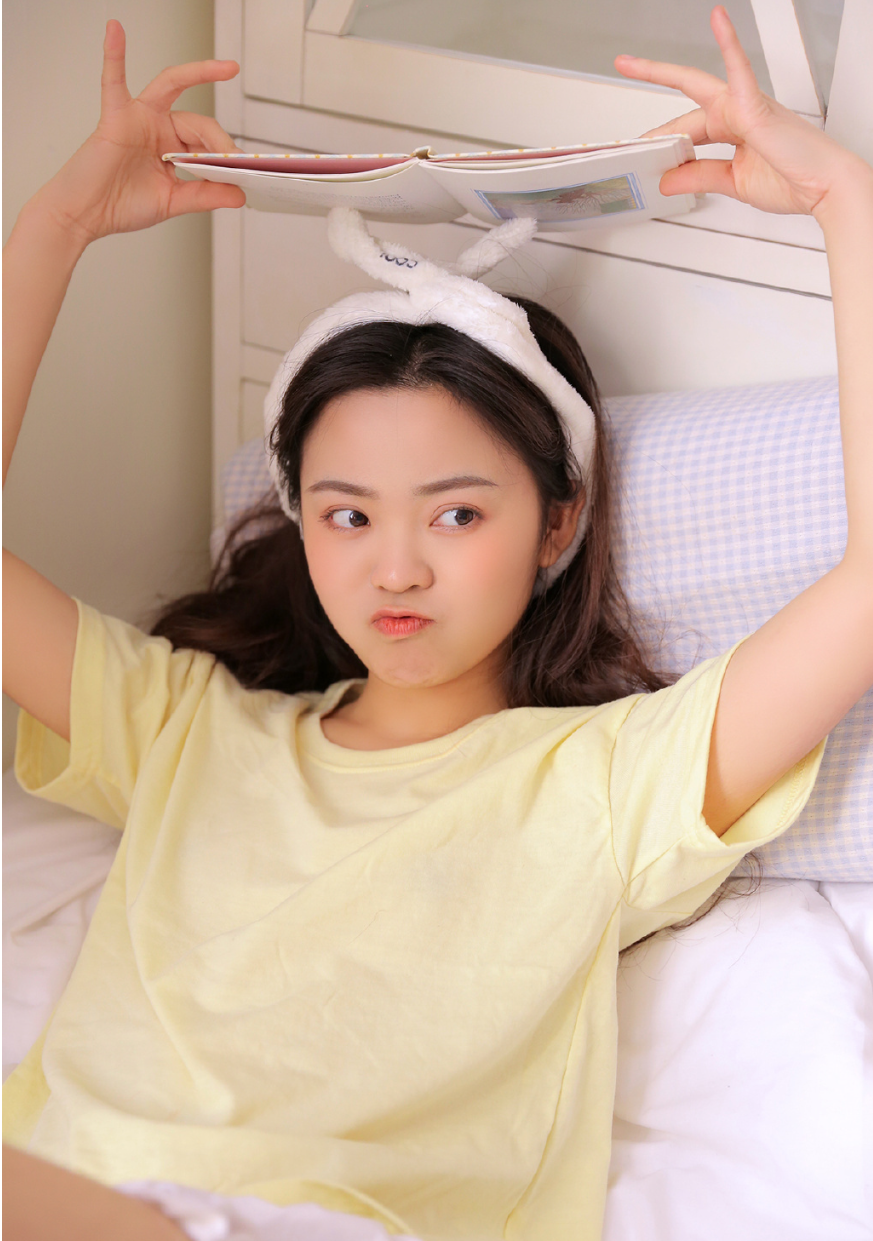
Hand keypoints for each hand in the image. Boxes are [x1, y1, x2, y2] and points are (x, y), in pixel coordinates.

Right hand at [34, 19, 244, 245]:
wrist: (87, 215)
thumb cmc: (122, 205)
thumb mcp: (173, 201)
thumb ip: (205, 195)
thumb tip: (240, 195)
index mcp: (171, 148)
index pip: (206, 141)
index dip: (226, 154)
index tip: (244, 173)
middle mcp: (157, 128)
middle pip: (198, 121)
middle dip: (219, 141)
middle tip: (234, 160)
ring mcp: (137, 118)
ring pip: (172, 87)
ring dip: (200, 73)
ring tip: (228, 69)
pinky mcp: (115, 117)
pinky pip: (113, 80)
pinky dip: (114, 54)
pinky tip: (116, 30)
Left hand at [614, 4, 864, 219]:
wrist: (824, 187)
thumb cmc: (793, 180)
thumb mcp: (733, 183)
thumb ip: (700, 176)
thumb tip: (668, 179)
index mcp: (733, 130)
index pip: (687, 132)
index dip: (662, 143)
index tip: (641, 153)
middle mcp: (737, 112)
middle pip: (685, 99)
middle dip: (654, 85)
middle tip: (624, 66)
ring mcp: (745, 105)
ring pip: (695, 85)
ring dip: (661, 74)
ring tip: (630, 63)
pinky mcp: (756, 104)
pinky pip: (739, 69)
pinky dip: (728, 44)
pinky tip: (717, 20)